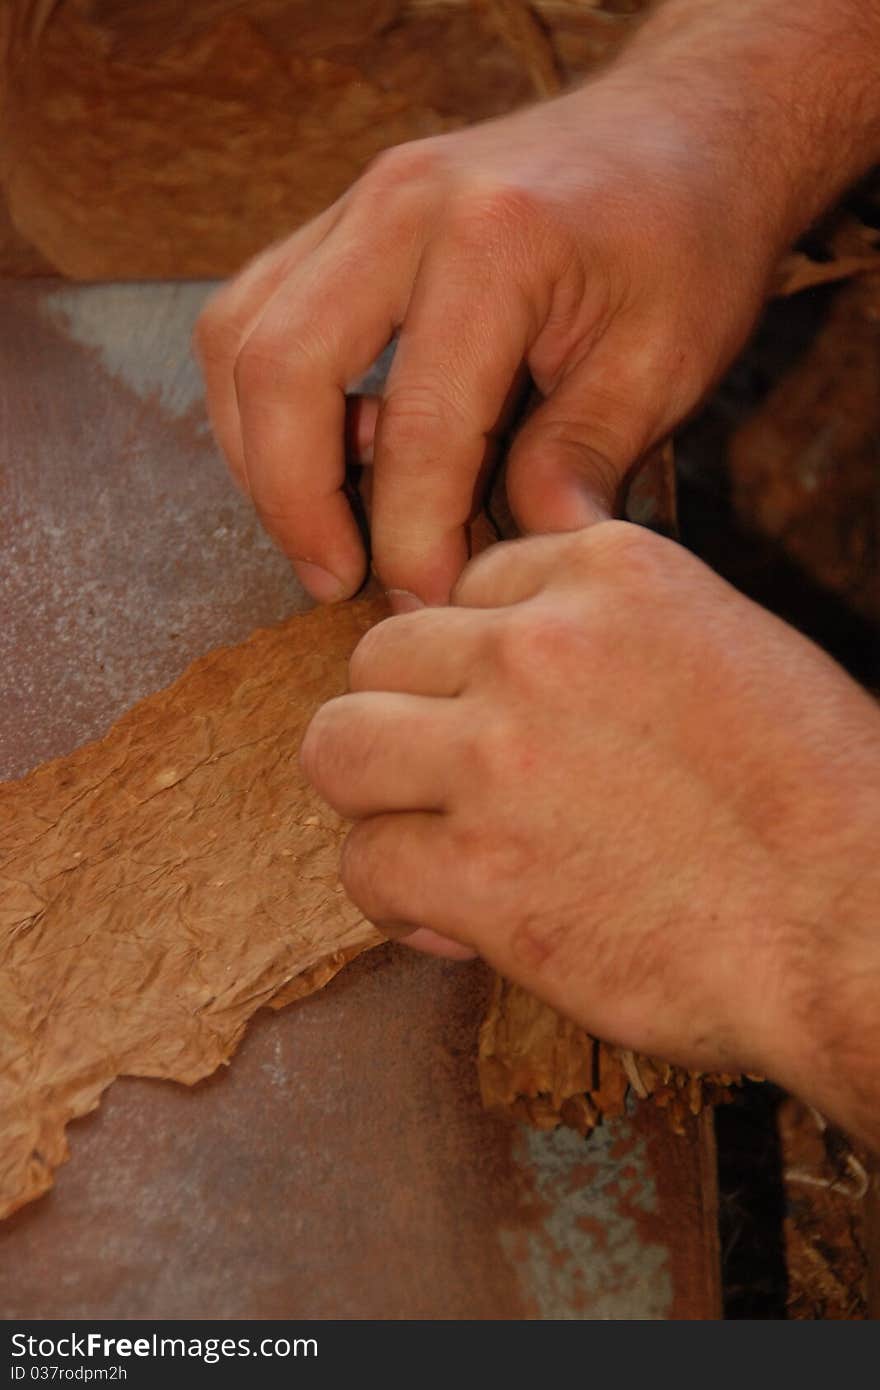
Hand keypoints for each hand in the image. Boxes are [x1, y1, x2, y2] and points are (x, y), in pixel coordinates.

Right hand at [194, 73, 786, 608]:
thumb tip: (514, 572)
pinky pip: (253, 312)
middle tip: (338, 584)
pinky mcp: (341, 219)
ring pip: (239, 338)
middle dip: (294, 504)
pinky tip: (318, 458)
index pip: (419, 428)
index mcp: (497, 241)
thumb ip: (581, 463)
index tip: (433, 604)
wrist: (683, 130)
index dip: (413, 540)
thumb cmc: (688, 242)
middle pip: (282, 370)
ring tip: (319, 535)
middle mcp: (403, 206)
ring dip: (260, 456)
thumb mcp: (666, 361)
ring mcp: (360, 202)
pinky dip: (263, 401)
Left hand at [300, 524, 879, 1146]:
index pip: (469, 586)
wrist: (865, 925)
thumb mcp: (729, 650)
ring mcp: (497, 756)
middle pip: (381, 656)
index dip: (478, 662)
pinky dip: (395, 901)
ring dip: (374, 797)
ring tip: (424, 838)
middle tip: (450, 782)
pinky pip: (364, 865)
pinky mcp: (477, 872)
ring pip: (337, 747)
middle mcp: (538, 646)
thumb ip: (613, 638)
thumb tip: (508, 676)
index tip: (503, 718)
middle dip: (410, 721)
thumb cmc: (822, 803)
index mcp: (611, 573)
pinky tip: (451, 921)